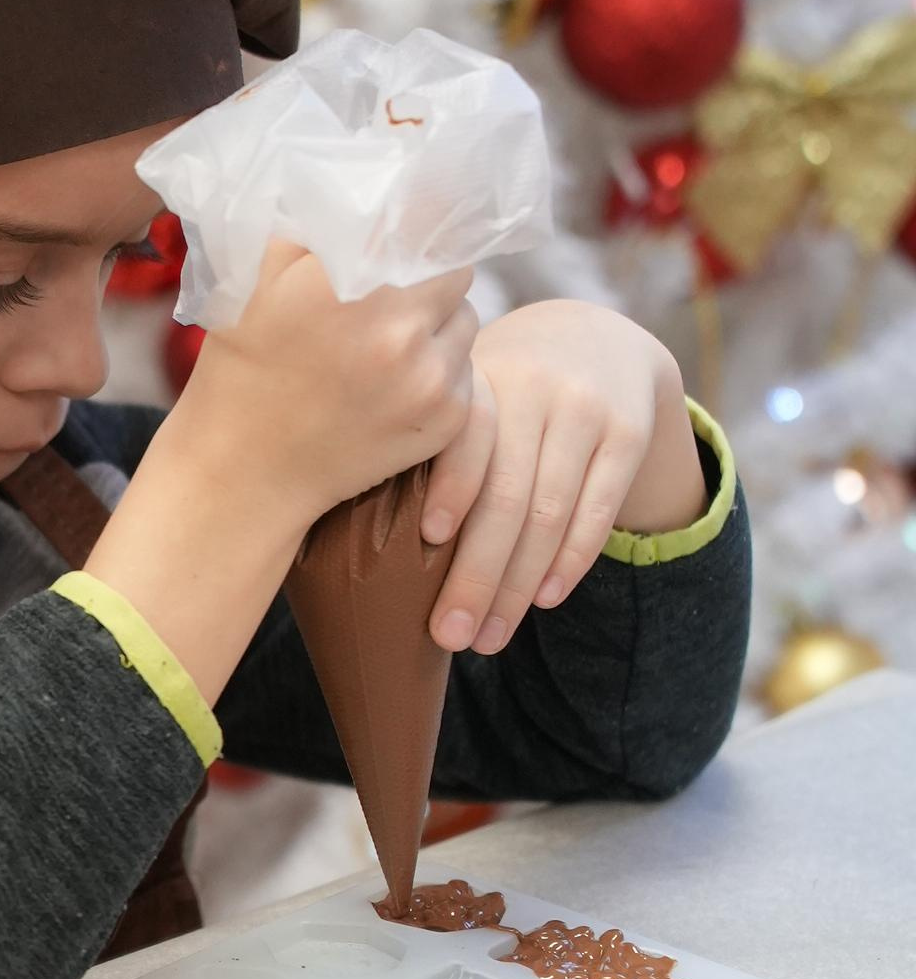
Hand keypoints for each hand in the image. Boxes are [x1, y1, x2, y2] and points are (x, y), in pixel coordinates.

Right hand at [182, 241, 479, 534]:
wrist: (244, 472)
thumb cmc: (242, 371)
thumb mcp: (255, 283)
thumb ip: (308, 228)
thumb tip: (361, 182)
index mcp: (344, 280)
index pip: (423, 220)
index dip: (419, 222)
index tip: (411, 227)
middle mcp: (396, 325)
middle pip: (455, 268)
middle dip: (429, 276)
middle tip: (393, 295)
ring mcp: (428, 374)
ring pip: (466, 319)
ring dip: (439, 323)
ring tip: (390, 345)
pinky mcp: (448, 417)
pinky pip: (467, 368)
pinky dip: (440, 370)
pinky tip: (395, 385)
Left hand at [423, 300, 699, 653]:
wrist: (596, 341)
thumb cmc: (499, 394)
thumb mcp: (467, 393)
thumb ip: (428, 440)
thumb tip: (350, 539)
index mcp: (479, 379)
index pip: (467, 433)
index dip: (451, 482)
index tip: (429, 536)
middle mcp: (534, 388)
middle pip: (507, 494)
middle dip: (476, 574)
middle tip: (449, 636)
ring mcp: (586, 411)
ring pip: (551, 513)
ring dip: (518, 586)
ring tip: (489, 638)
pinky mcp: (628, 434)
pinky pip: (597, 510)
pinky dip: (569, 562)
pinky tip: (542, 599)